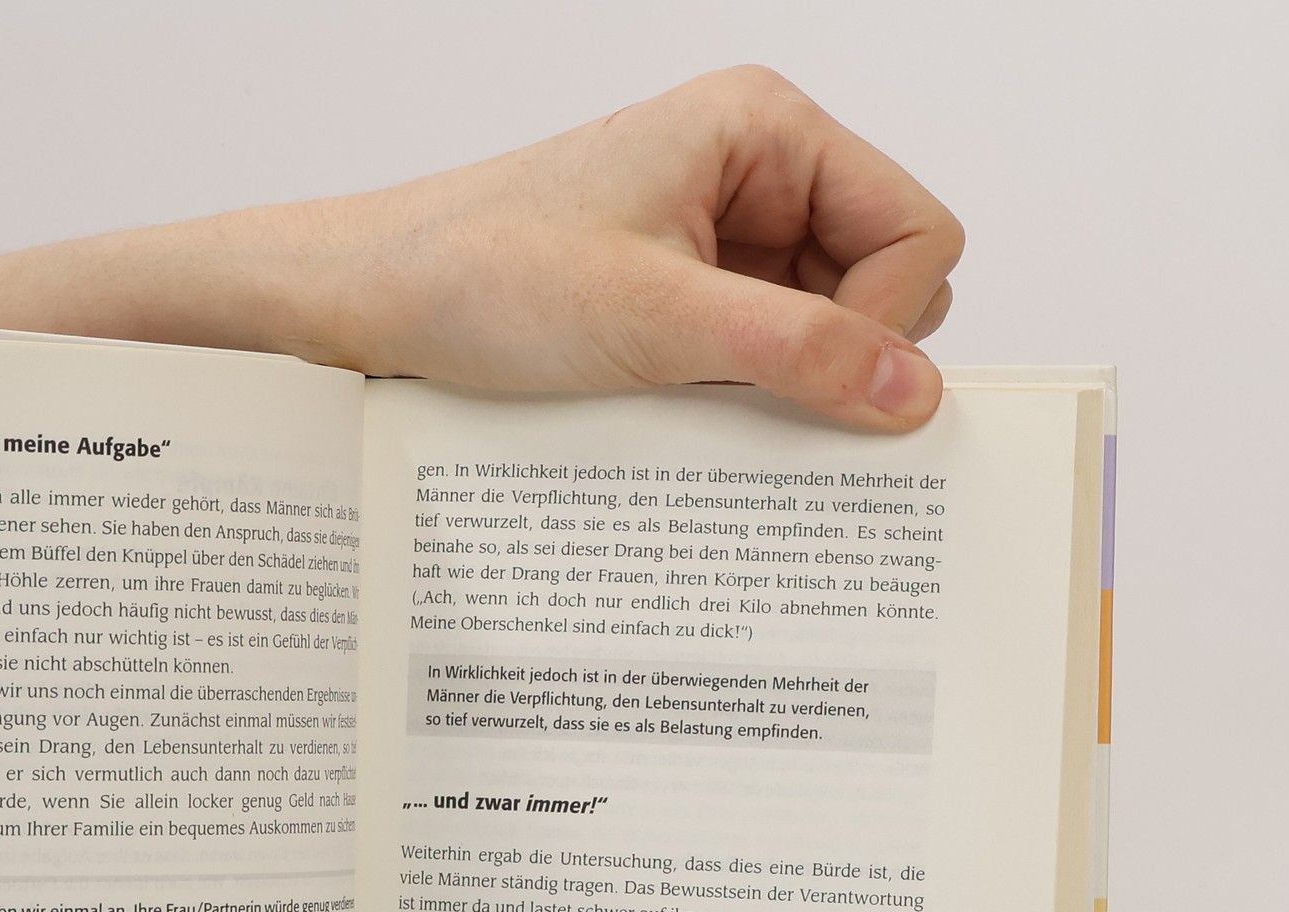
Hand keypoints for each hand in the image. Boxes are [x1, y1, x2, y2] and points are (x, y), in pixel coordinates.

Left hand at [289, 66, 962, 424]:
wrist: (373, 300)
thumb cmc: (484, 273)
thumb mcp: (655, 320)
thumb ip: (795, 352)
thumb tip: (913, 394)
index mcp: (764, 129)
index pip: (915, 228)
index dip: (885, 321)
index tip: (819, 384)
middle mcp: (753, 169)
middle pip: (880, 278)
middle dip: (833, 350)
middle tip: (742, 388)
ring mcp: (718, 233)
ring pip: (820, 325)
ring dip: (779, 377)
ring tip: (689, 392)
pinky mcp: (681, 290)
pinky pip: (757, 349)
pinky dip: (739, 389)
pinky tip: (679, 405)